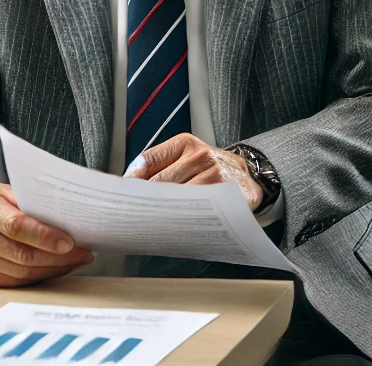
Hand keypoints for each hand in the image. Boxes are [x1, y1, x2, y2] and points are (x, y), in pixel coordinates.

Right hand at [0, 183, 92, 286]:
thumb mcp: (13, 190)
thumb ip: (35, 203)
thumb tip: (72, 220)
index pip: (16, 226)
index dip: (44, 236)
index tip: (70, 242)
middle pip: (21, 254)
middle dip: (58, 257)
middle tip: (85, 253)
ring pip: (21, 273)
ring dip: (54, 269)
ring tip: (77, 260)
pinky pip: (15, 282)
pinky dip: (41, 276)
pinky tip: (58, 268)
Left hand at [124, 133, 263, 211]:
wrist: (252, 176)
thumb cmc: (212, 169)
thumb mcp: (190, 157)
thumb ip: (163, 167)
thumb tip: (129, 187)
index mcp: (185, 143)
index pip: (149, 159)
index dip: (132, 179)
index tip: (120, 195)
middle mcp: (200, 154)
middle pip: (159, 182)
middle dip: (142, 200)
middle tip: (127, 216)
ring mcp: (214, 173)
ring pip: (176, 198)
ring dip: (159, 213)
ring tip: (145, 224)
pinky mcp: (225, 193)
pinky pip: (195, 210)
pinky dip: (181, 220)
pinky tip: (171, 227)